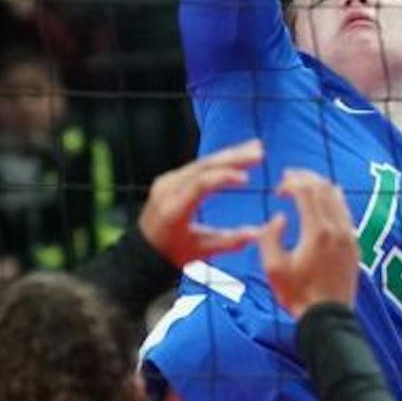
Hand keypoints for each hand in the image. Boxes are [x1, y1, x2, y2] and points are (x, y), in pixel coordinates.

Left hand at [137, 139, 266, 268]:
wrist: (142, 250)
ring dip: (229, 154)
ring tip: (255, 146)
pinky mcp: (170, 179)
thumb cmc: (171, 254)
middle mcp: (168, 189)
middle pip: (202, 167)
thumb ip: (230, 241)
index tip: (247, 177)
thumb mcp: (201, 251)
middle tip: (259, 152)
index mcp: (174, 208)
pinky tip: (235, 154)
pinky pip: (197, 165)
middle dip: (233, 158)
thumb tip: (259, 233)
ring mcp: (167, 181)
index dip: (224, 178)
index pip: (200, 185)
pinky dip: (218, 160)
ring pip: (201, 163)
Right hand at [257, 168, 362, 316]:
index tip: (279, 186)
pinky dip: (334, 200)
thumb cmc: (297, 294)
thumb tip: (280, 218)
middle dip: (306, 178)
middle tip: (290, 177)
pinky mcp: (354, 245)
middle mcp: (337, 229)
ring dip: (321, 187)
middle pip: (324, 190)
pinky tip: (327, 200)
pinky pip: (346, 213)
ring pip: (338, 199)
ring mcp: (349, 236)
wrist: (328, 316)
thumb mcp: (273, 268)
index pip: (307, 192)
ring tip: (305, 185)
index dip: (292, 182)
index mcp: (316, 232)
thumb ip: (270, 237)